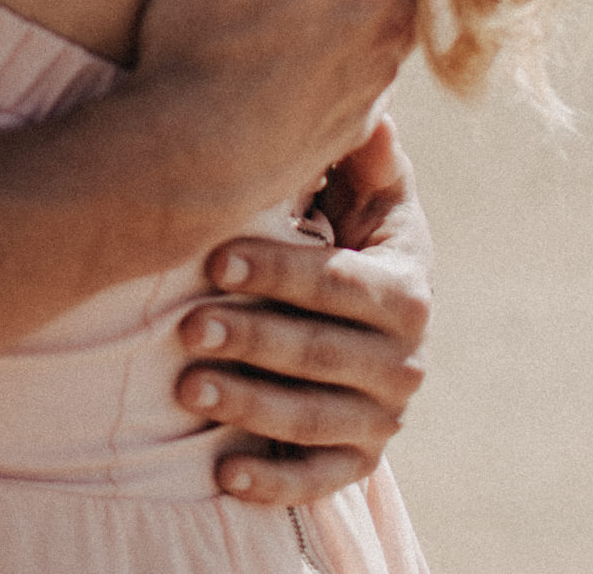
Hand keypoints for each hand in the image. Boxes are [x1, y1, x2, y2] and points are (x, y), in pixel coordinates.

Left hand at [177, 118, 433, 504]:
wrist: (365, 320)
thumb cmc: (346, 236)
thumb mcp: (366, 193)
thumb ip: (364, 157)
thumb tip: (372, 108)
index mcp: (406, 288)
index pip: (341, 283)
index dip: (279, 272)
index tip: (213, 261)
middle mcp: (404, 360)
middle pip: (322, 353)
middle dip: (253, 338)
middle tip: (187, 327)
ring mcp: (381, 416)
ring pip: (314, 418)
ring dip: (250, 406)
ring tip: (187, 387)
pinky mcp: (357, 461)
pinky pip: (318, 481)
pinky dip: (273, 483)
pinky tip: (224, 476)